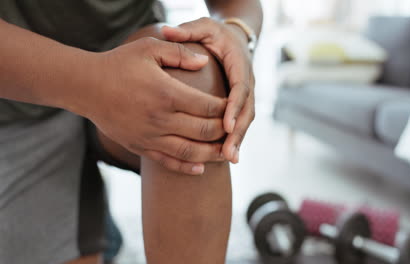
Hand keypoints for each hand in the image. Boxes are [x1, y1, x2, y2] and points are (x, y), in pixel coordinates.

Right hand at [84, 37, 226, 174]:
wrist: (85, 86)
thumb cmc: (119, 64)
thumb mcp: (148, 49)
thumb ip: (179, 53)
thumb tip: (205, 62)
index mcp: (166, 93)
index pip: (207, 106)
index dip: (225, 108)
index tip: (233, 106)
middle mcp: (160, 119)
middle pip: (203, 131)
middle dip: (223, 131)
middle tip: (234, 129)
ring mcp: (149, 136)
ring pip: (190, 152)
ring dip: (212, 154)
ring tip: (226, 153)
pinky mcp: (140, 146)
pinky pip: (168, 162)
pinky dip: (186, 167)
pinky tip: (200, 168)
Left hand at [162, 17, 255, 163]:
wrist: (233, 39)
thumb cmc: (215, 34)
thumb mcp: (203, 27)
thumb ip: (186, 30)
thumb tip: (166, 30)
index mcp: (240, 64)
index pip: (240, 88)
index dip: (234, 107)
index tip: (226, 124)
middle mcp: (247, 82)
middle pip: (247, 111)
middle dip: (238, 132)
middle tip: (228, 153)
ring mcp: (246, 95)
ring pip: (245, 120)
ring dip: (238, 140)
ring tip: (228, 159)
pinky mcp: (240, 103)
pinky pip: (239, 123)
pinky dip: (234, 138)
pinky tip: (224, 155)